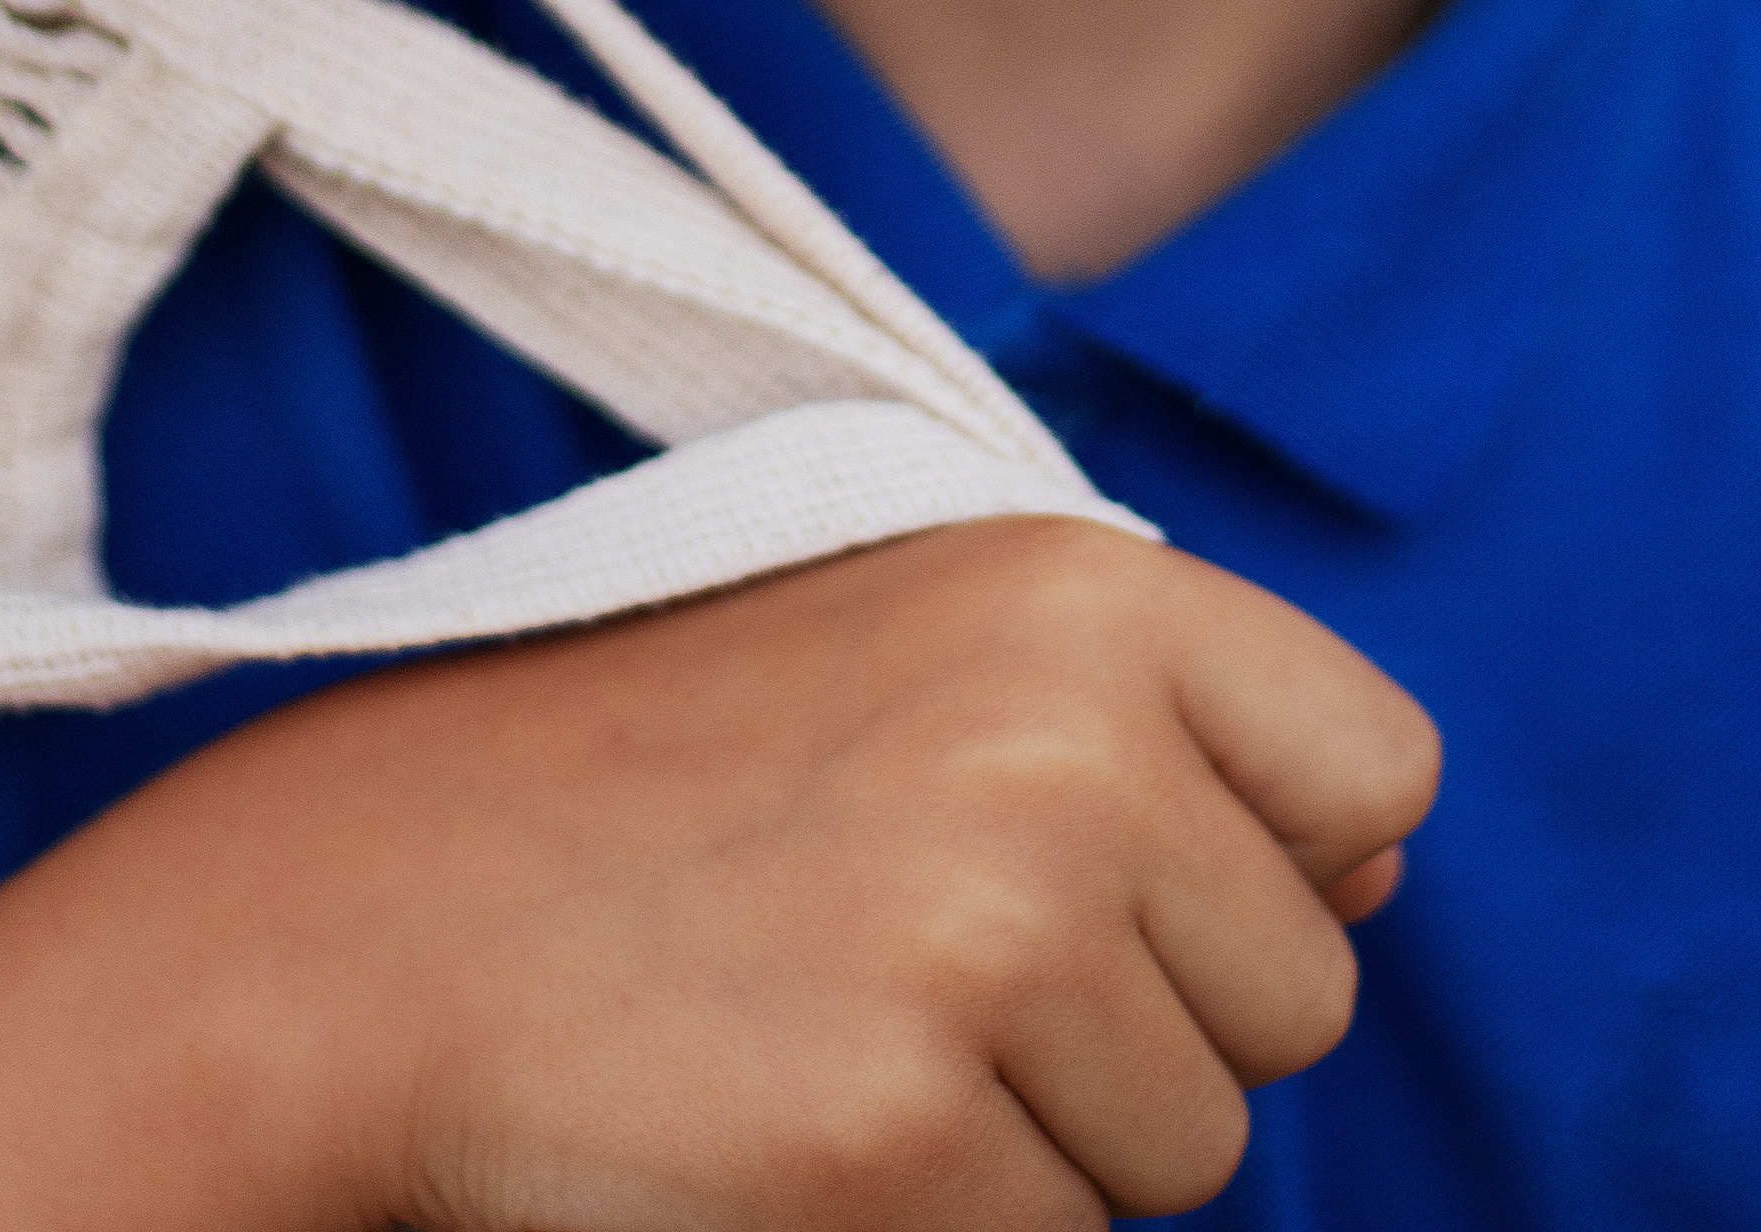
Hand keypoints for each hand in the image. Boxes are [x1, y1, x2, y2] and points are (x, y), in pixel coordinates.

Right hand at [301, 513, 1437, 1229]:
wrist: (381, 916)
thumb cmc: (676, 771)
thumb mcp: (932, 638)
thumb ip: (1166, 726)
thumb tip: (1379, 873)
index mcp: (1089, 591)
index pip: (1378, 773)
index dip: (1278, 857)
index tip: (1128, 866)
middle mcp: (1064, 740)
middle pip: (1297, 1000)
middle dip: (1154, 1022)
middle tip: (928, 950)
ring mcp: (981, 936)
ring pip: (1193, 1152)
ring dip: (1053, 1137)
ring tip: (853, 1018)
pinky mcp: (892, 1134)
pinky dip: (946, 1226)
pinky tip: (797, 1112)